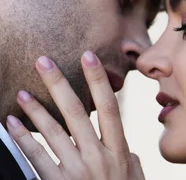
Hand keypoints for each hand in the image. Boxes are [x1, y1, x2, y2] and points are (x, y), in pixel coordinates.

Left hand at [5, 51, 143, 179]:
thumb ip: (132, 162)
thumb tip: (129, 149)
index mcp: (119, 152)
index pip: (109, 109)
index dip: (98, 81)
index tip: (88, 58)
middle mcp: (98, 157)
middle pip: (76, 113)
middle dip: (60, 84)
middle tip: (43, 61)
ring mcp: (78, 170)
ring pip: (53, 132)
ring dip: (35, 109)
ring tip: (22, 92)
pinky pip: (36, 156)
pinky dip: (23, 138)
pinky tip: (12, 124)